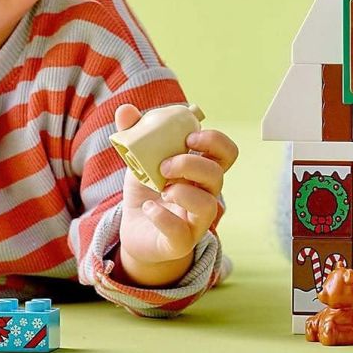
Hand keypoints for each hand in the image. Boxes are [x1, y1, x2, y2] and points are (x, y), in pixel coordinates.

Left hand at [115, 104, 237, 287]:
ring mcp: (196, 221)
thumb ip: (135, 134)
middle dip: (192, 164)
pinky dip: (163, 217)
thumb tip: (125, 109)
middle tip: (165, 164)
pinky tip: (149, 209)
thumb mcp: (140, 160)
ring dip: (183, 191)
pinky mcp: (180, 242)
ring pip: (208, 205)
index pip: (227, 153)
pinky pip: (181, 232)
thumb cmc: (148, 192)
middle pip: (218, 175)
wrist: (137, 231)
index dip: (215, 141)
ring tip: (161, 189)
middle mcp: (205, 194)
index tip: (189, 137)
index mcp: (201, 171)